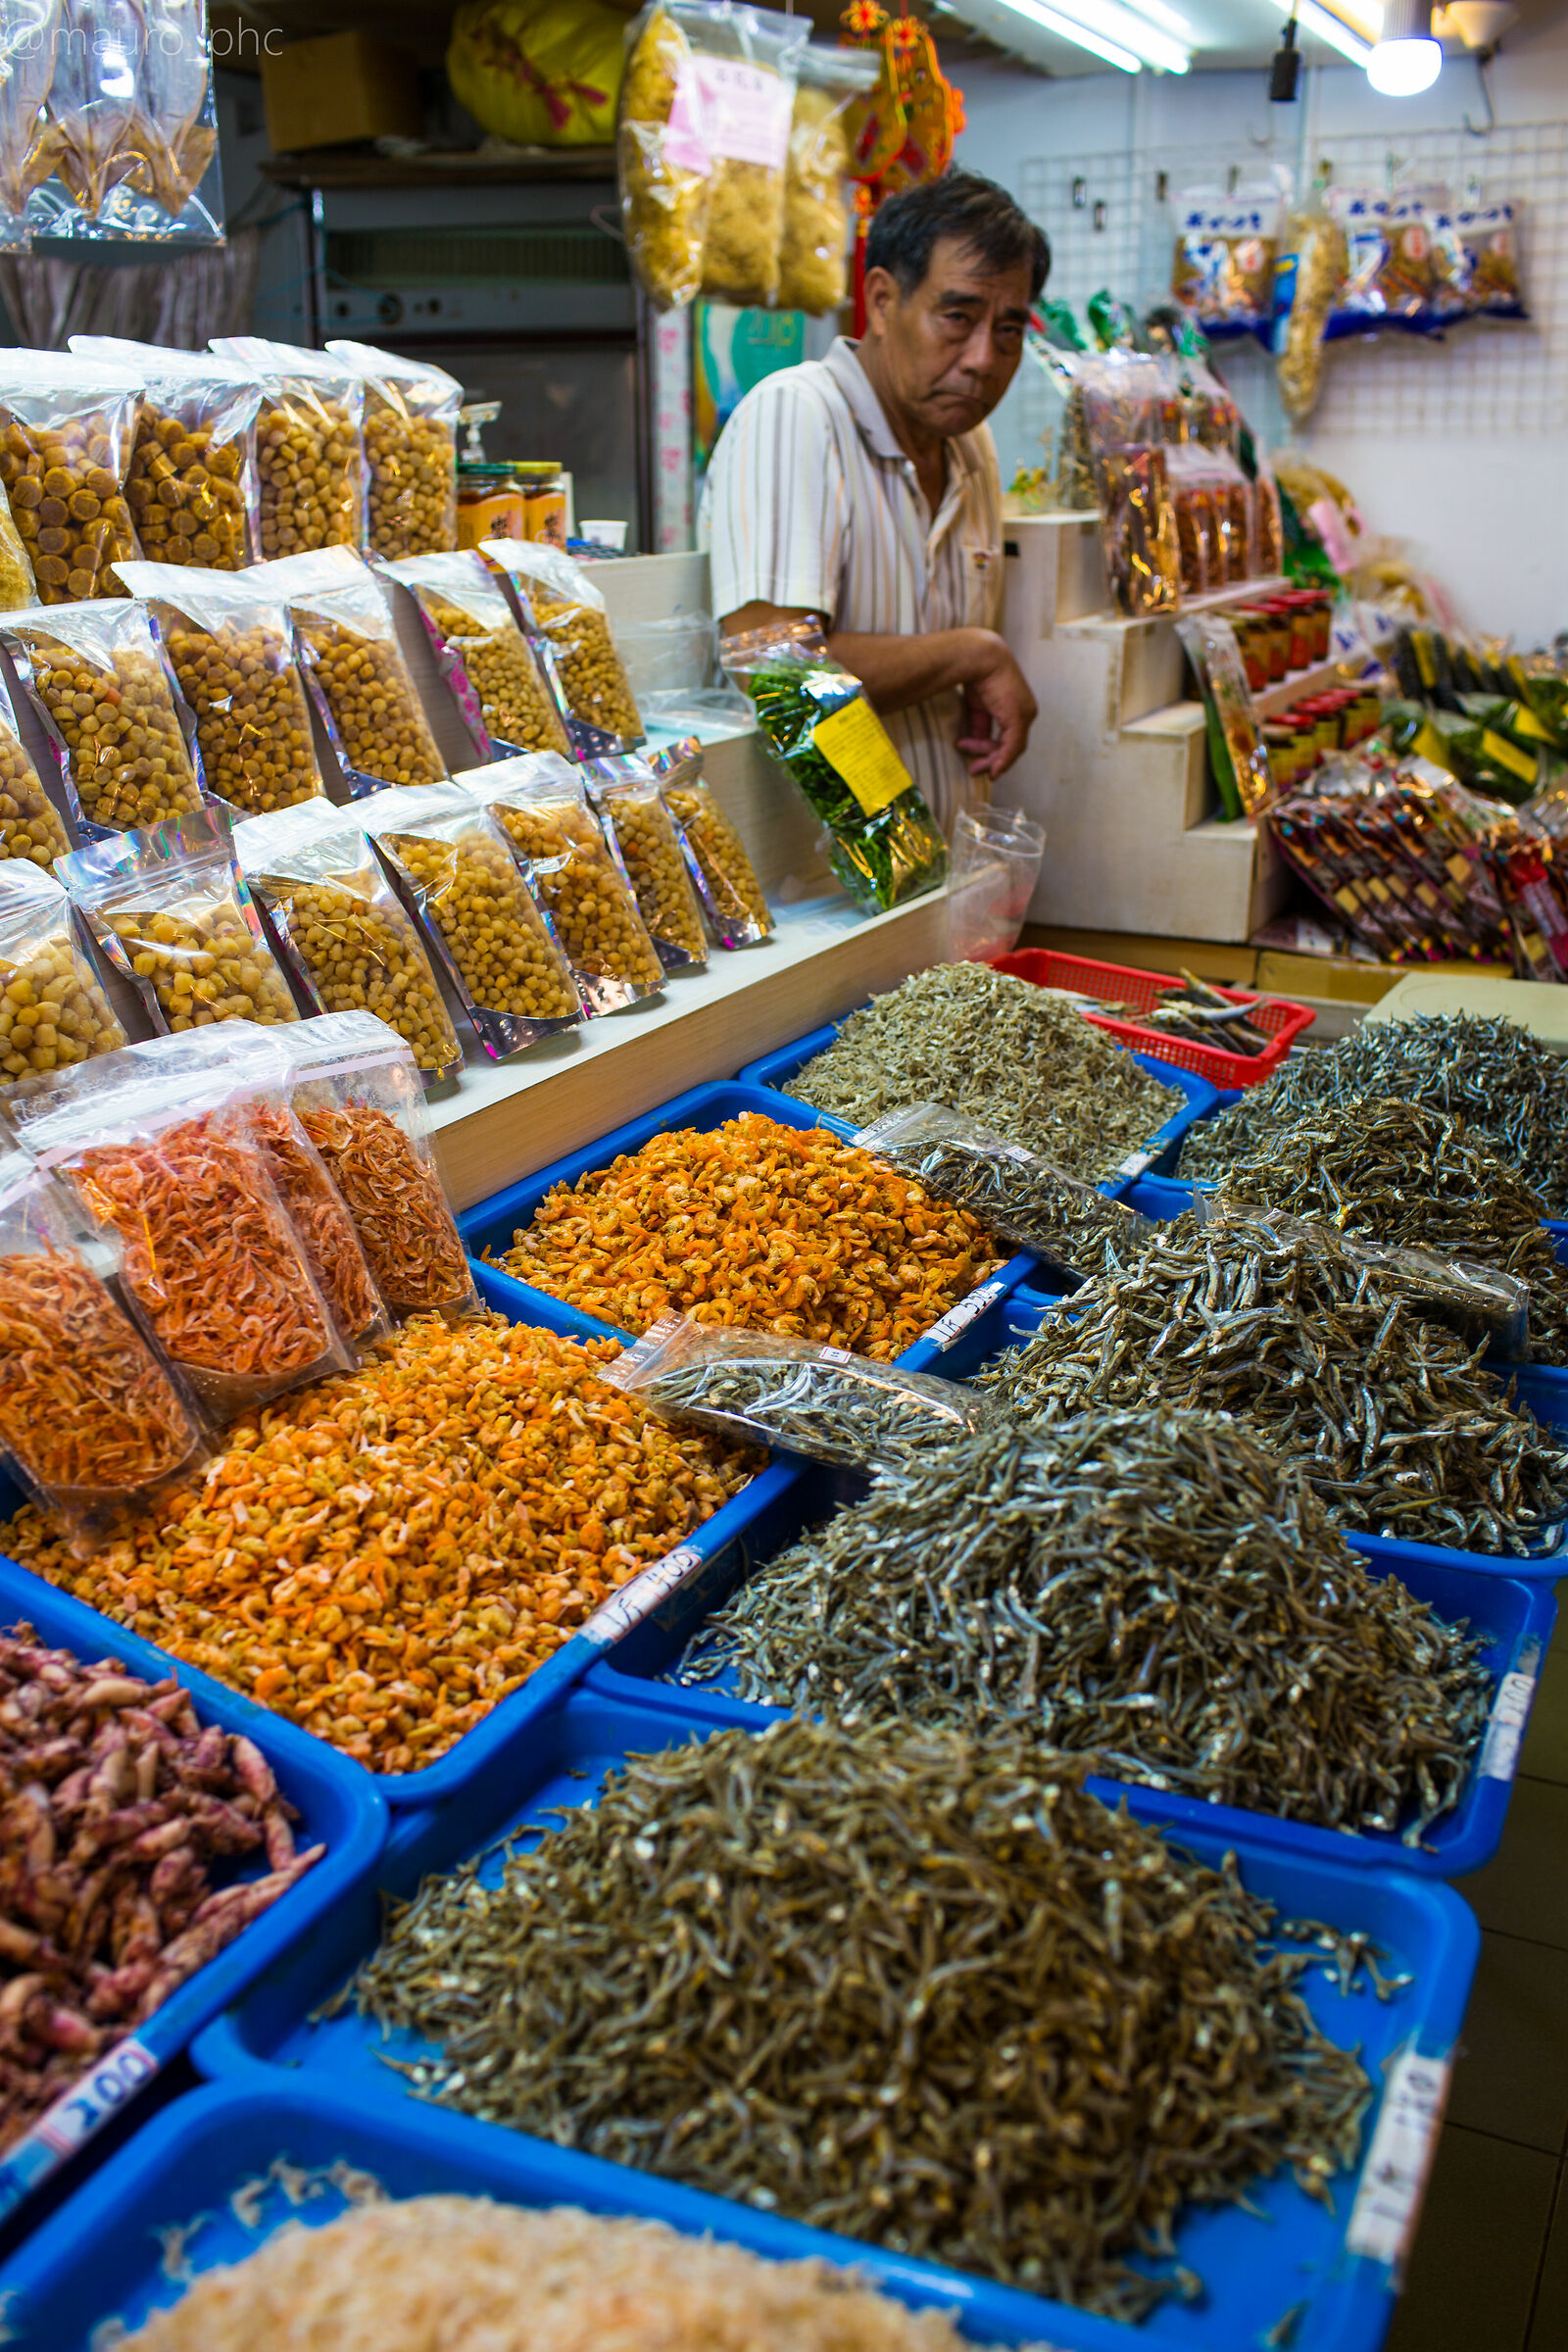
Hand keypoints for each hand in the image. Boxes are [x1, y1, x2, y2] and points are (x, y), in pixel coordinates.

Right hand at [954, 633, 1036, 778]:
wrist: (979, 657)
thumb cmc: (976, 674)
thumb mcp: (977, 706)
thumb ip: (979, 726)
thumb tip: (973, 743)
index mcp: (1017, 706)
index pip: (1009, 737)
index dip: (993, 752)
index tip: (976, 760)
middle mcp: (1026, 712)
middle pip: (1011, 746)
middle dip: (991, 760)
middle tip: (973, 770)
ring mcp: (1025, 715)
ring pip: (1012, 749)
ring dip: (992, 761)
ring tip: (973, 766)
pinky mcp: (1020, 717)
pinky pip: (1012, 747)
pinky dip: (1002, 761)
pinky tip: (992, 770)